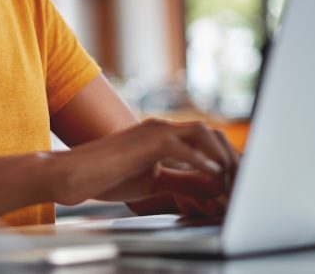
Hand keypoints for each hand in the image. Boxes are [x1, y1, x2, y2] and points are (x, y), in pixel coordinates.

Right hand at [48, 119, 237, 212]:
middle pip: (210, 133)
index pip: (205, 140)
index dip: (224, 159)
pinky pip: (182, 146)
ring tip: (230, 181)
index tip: (235, 183)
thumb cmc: (105, 177)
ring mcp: (153, 131)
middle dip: (231, 157)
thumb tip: (209, 187)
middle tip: (240, 183)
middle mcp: (161, 127)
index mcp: (162, 135)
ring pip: (202, 133)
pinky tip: (214, 175)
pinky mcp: (146, 141)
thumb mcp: (152, 182)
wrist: (73, 175)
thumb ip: (180, 181)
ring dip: (221, 157)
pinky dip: (202, 160)